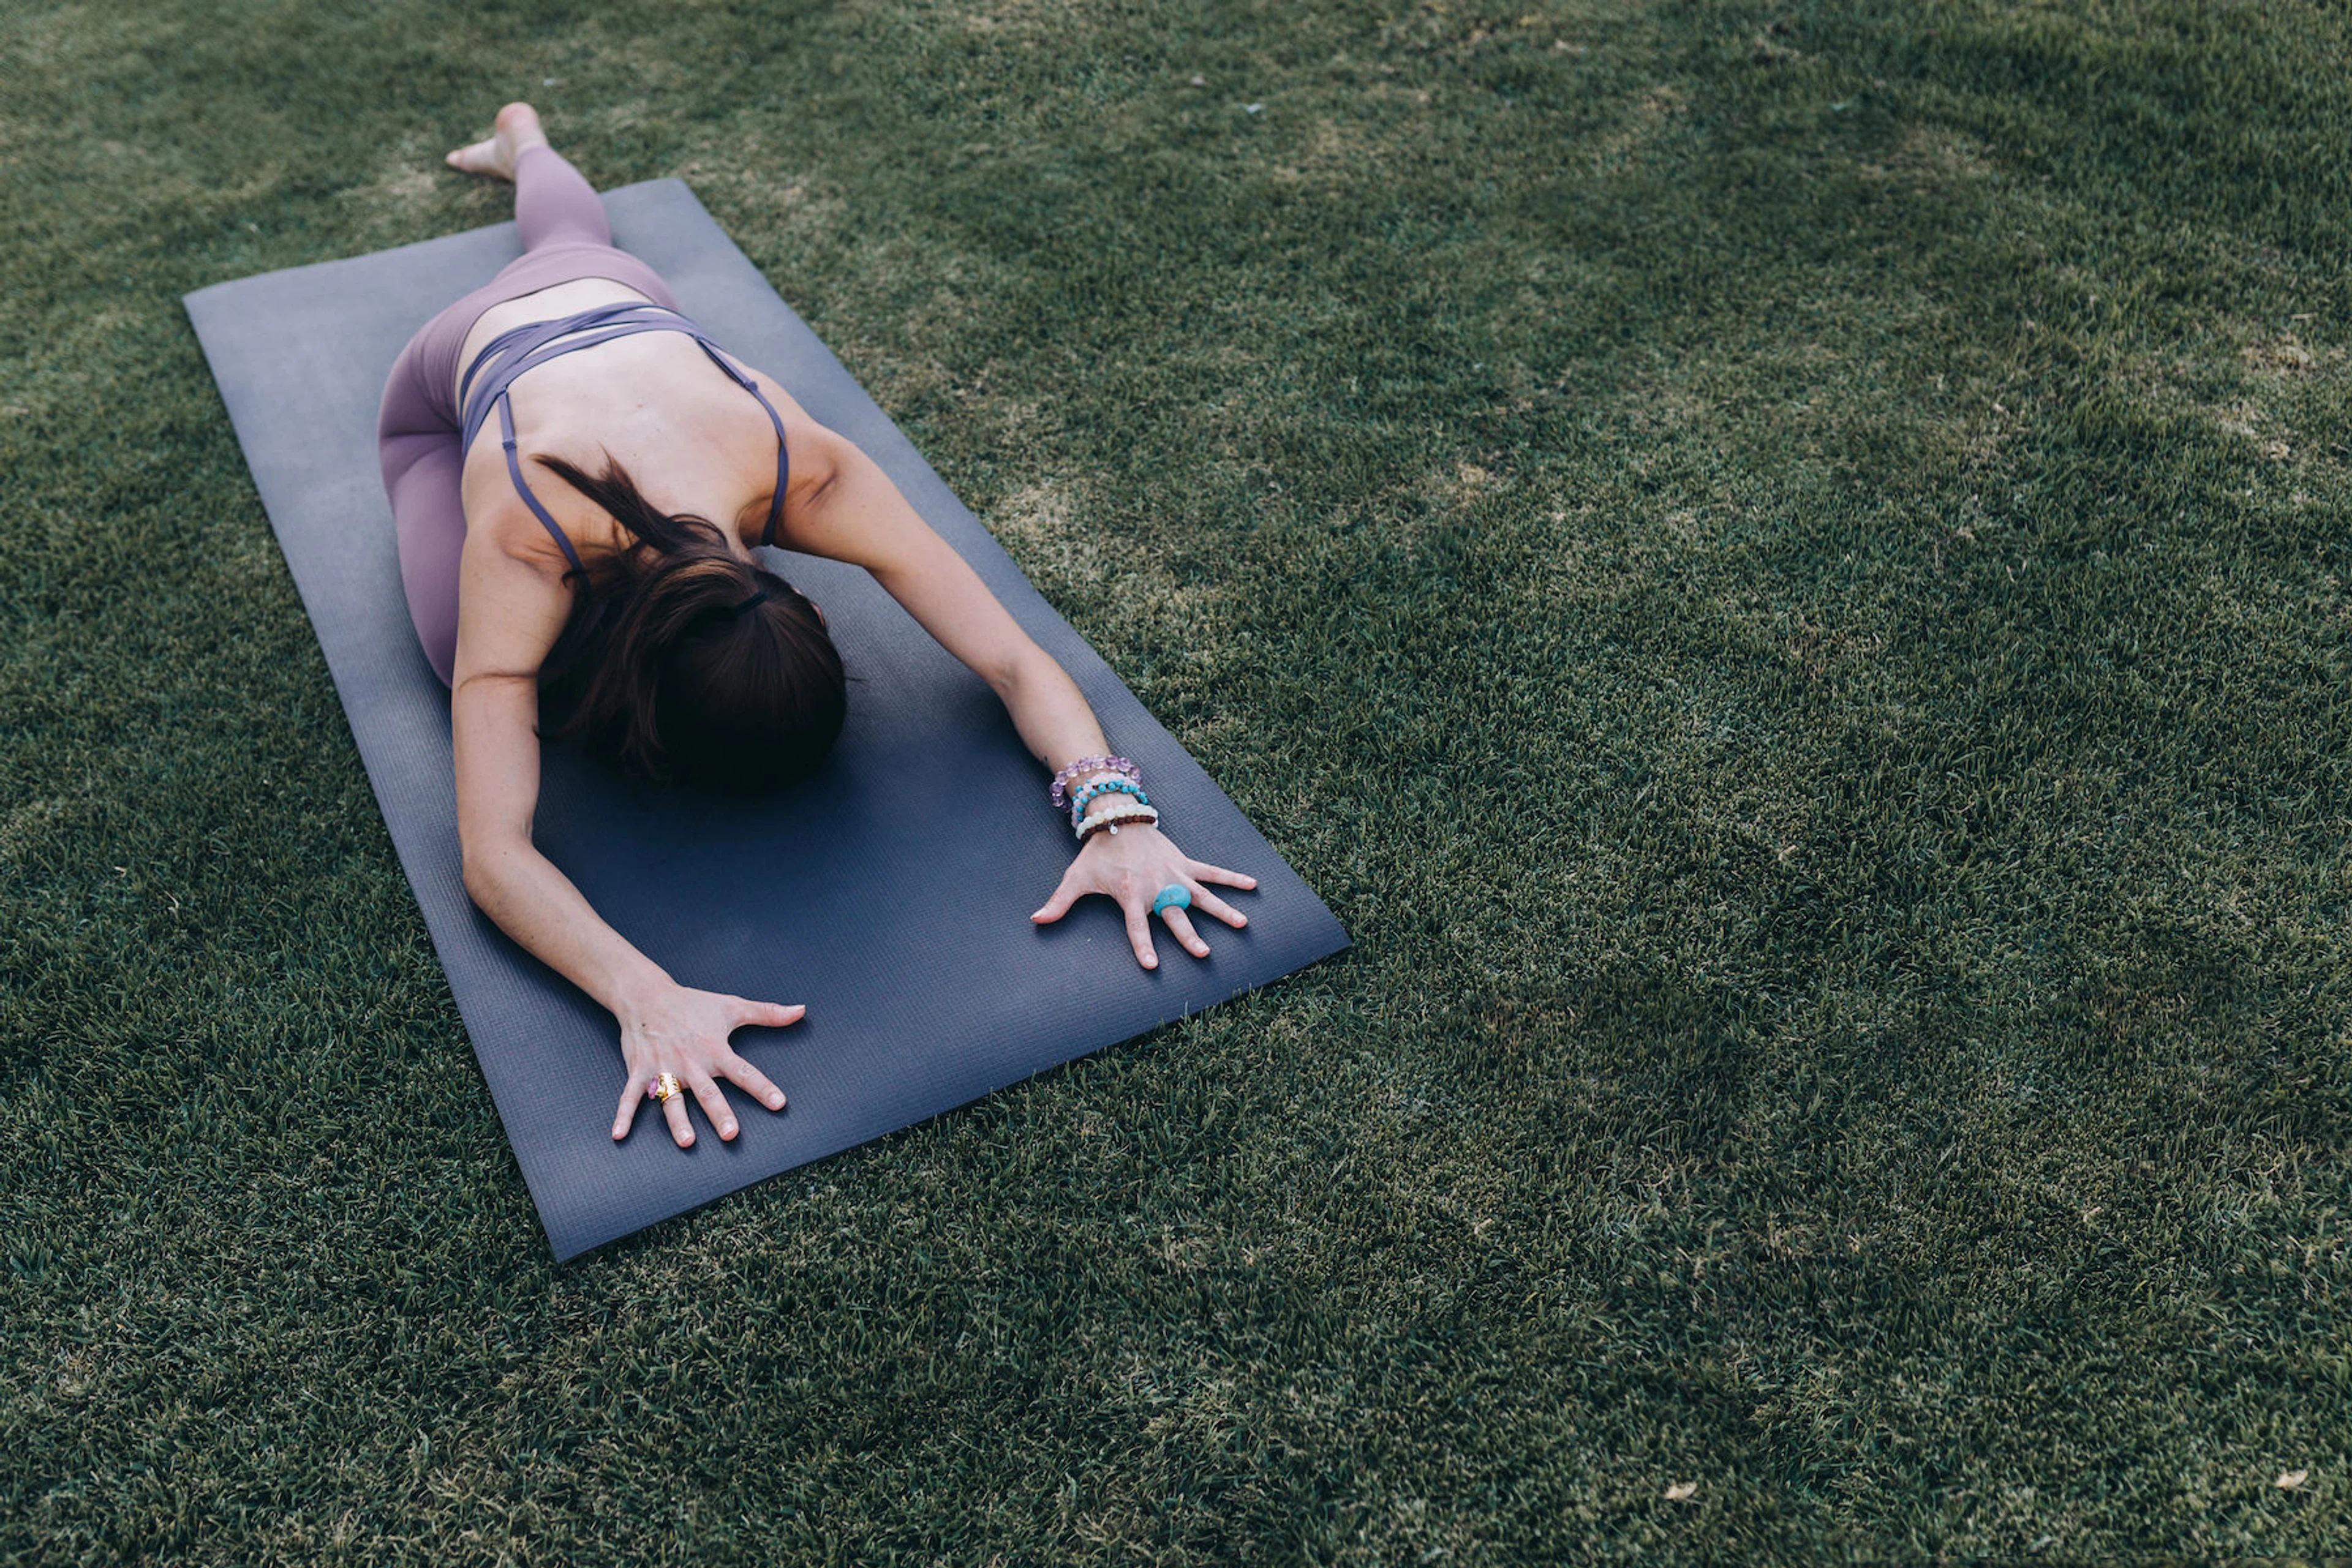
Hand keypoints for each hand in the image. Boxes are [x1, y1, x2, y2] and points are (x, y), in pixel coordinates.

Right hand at [610, 981, 802, 1147]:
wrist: (647, 994)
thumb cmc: (693, 1004)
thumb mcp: (732, 1006)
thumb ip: (768, 1014)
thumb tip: (801, 1011)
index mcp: (715, 1049)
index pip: (744, 1071)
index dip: (762, 1087)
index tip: (779, 1103)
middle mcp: (691, 1062)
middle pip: (708, 1092)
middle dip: (719, 1113)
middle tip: (731, 1134)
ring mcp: (664, 1068)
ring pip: (672, 1099)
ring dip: (678, 1120)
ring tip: (686, 1141)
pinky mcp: (640, 1070)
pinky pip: (630, 1095)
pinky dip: (623, 1114)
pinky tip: (618, 1135)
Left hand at [1031, 823, 1257, 968]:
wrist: (1115, 816)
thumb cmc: (1097, 853)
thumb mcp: (1076, 878)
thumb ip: (1059, 903)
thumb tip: (1036, 921)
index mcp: (1130, 894)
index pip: (1136, 926)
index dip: (1142, 945)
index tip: (1151, 965)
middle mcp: (1156, 886)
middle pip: (1174, 915)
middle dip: (1188, 935)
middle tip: (1203, 954)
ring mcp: (1173, 873)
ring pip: (1200, 895)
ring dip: (1221, 908)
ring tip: (1242, 923)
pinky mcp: (1183, 861)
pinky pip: (1211, 871)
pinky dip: (1232, 877)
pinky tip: (1252, 886)